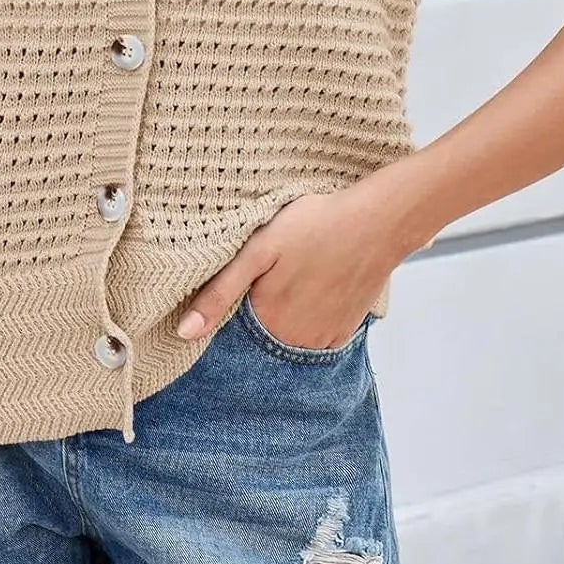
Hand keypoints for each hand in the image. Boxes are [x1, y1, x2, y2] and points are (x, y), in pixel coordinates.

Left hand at [175, 175, 418, 347]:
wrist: (379, 221)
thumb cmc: (314, 225)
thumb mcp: (257, 251)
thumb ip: (219, 293)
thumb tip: (184, 334)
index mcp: (267, 322)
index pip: (232, 332)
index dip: (229, 310)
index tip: (241, 284)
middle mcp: (295, 341)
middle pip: (260, 337)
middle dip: (256, 314)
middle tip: (272, 275)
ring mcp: (323, 340)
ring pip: (288, 339)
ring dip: (283, 319)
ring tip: (293, 279)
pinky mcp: (345, 331)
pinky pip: (316, 337)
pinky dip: (309, 320)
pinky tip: (314, 289)